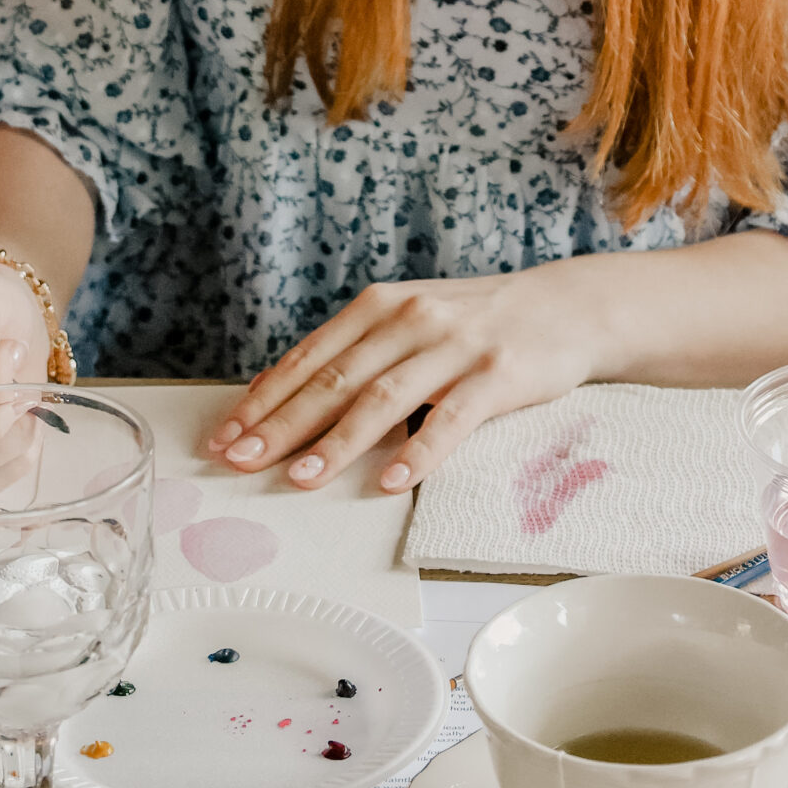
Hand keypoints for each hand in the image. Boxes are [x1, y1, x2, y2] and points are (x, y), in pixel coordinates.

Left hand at [202, 263, 608, 492]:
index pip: (309, 358)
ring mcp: (454, 346)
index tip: (224, 436)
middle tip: (240, 461)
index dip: (263, 399)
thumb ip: (354, 353)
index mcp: (380, 305)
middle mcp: (410, 319)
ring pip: (383, 399)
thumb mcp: (408, 320)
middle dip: (281, 424)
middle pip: (335, 379)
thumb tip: (277, 392)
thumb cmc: (474, 322)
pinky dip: (418, 451)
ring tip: (301, 478)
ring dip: (338, 442)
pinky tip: (390, 481)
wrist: (563, 306)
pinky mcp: (497, 374)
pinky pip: (451, 419)